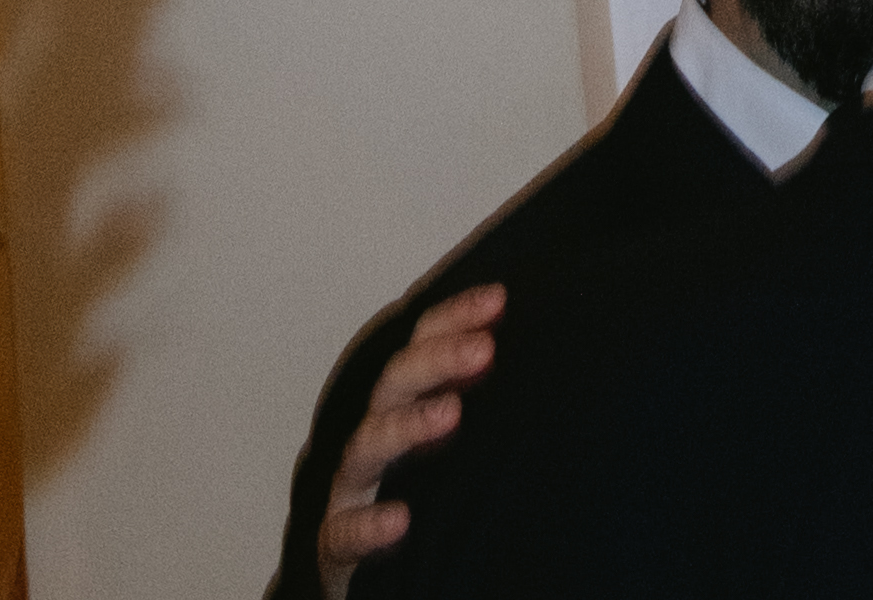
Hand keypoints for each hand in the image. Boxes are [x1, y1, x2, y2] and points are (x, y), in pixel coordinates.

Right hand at [319, 287, 502, 577]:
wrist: (358, 574)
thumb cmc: (413, 494)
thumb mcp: (446, 440)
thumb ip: (477, 401)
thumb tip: (537, 356)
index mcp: (399, 406)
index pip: (421, 346)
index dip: (455, 317)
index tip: (499, 300)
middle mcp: (372, 438)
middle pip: (394, 384)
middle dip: (437, 359)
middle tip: (484, 350)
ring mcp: (350, 489)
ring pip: (366, 446)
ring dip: (407, 426)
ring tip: (451, 413)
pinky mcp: (335, 545)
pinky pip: (345, 532)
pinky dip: (369, 524)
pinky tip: (399, 520)